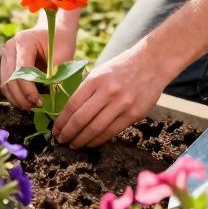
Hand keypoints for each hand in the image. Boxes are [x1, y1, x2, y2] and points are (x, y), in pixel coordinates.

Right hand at [0, 24, 75, 110]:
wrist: (53, 29)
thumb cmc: (60, 40)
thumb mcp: (64, 54)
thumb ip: (57, 72)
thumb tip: (53, 95)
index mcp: (24, 41)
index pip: (21, 70)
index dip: (29, 89)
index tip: (39, 102)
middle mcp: (10, 47)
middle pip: (10, 78)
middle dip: (22, 97)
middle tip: (35, 108)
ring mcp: (5, 55)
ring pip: (5, 83)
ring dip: (16, 98)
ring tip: (30, 107)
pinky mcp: (6, 64)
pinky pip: (6, 83)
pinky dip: (14, 95)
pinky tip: (25, 102)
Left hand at [53, 48, 169, 148]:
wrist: (152, 63)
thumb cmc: (122, 67)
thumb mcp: (100, 71)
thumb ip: (86, 89)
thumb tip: (68, 112)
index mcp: (95, 80)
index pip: (72, 105)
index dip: (62, 121)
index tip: (55, 130)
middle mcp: (108, 92)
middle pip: (81, 119)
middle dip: (68, 133)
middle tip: (61, 141)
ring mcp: (122, 103)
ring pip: (96, 128)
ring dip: (82, 140)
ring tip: (73, 145)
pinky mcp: (134, 114)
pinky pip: (112, 131)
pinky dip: (99, 139)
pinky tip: (91, 143)